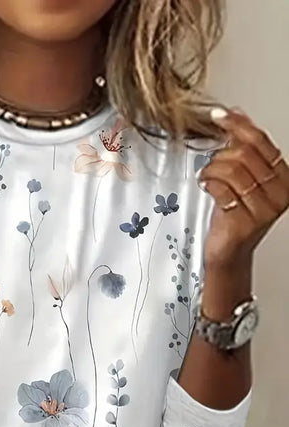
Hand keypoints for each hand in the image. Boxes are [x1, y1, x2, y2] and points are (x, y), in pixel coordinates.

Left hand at [197, 108, 288, 268]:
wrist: (228, 251)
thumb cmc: (234, 215)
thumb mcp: (242, 177)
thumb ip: (242, 147)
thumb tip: (237, 114)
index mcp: (283, 176)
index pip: (260, 141)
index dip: (237, 125)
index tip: (219, 116)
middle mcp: (279, 192)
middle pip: (244, 154)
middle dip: (220, 155)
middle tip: (212, 165)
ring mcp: (264, 208)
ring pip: (232, 170)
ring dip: (212, 170)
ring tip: (207, 178)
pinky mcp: (245, 221)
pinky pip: (222, 190)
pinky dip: (209, 184)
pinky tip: (207, 187)